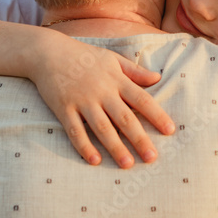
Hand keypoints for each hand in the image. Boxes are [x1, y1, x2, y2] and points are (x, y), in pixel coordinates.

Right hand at [28, 35, 173, 168]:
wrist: (48, 52)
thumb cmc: (84, 56)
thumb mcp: (112, 59)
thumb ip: (135, 71)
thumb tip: (158, 79)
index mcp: (116, 79)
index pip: (141, 99)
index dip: (157, 115)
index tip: (170, 130)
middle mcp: (101, 91)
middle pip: (124, 118)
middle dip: (139, 139)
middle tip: (152, 158)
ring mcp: (82, 101)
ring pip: (102, 128)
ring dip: (115, 147)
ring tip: (127, 164)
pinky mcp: (63, 108)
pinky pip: (75, 131)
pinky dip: (85, 146)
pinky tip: (95, 161)